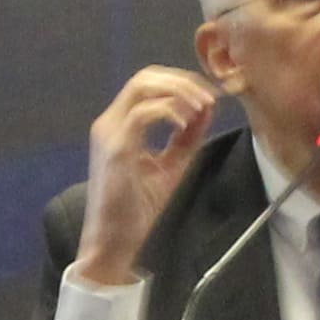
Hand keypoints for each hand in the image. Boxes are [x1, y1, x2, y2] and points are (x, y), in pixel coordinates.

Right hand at [75, 66, 221, 287]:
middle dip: (182, 80)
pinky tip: (187, 124)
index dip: (181, 82)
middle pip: (145, 77)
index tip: (209, 95)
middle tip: (209, 96)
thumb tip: (208, 108)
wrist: (115, 241)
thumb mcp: (171, 165)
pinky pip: (142, 114)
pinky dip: (170, 112)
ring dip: (179, 91)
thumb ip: (187, 137)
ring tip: (203, 106)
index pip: (148, 84)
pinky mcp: (115, 149)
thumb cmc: (137, 209)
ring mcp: (109, 133)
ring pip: (142, 87)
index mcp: (120, 125)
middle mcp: (109, 123)